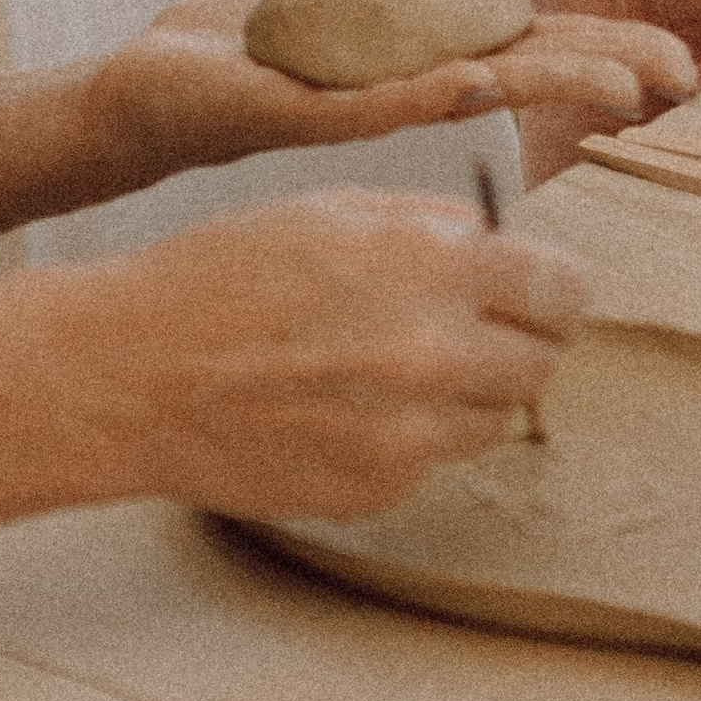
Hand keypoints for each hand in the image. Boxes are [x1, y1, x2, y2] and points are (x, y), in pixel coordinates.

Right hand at [71, 190, 589, 524]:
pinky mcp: (379, 490)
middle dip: (519, 337)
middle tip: (472, 324)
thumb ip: (430, 224)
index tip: (542, 287)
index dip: (556, 285)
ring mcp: (409, 435)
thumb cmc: (225, 273)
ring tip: (390, 361)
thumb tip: (499, 240)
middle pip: (544, 360)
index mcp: (429, 265)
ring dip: (468, 390)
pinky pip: (433, 459)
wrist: (136, 375)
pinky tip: (344, 404)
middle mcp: (434, 354)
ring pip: (496, 416)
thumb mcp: (331, 209)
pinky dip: (410, 433)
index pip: (563, 288)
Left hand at [86, 0, 695, 189]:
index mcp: (418, 52)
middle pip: (523, 66)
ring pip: (471, 86)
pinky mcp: (302, 112)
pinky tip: (484, 79)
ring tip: (619, 84)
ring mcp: (361, 100)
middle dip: (602, 67)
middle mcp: (403, 83)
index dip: (599, 44)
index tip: (674, 60)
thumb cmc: (242, 46)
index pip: (527, 40)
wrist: (147, 92)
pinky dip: (432, 88)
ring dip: (544, 78)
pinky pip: (379, 100)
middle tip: (683, 77)